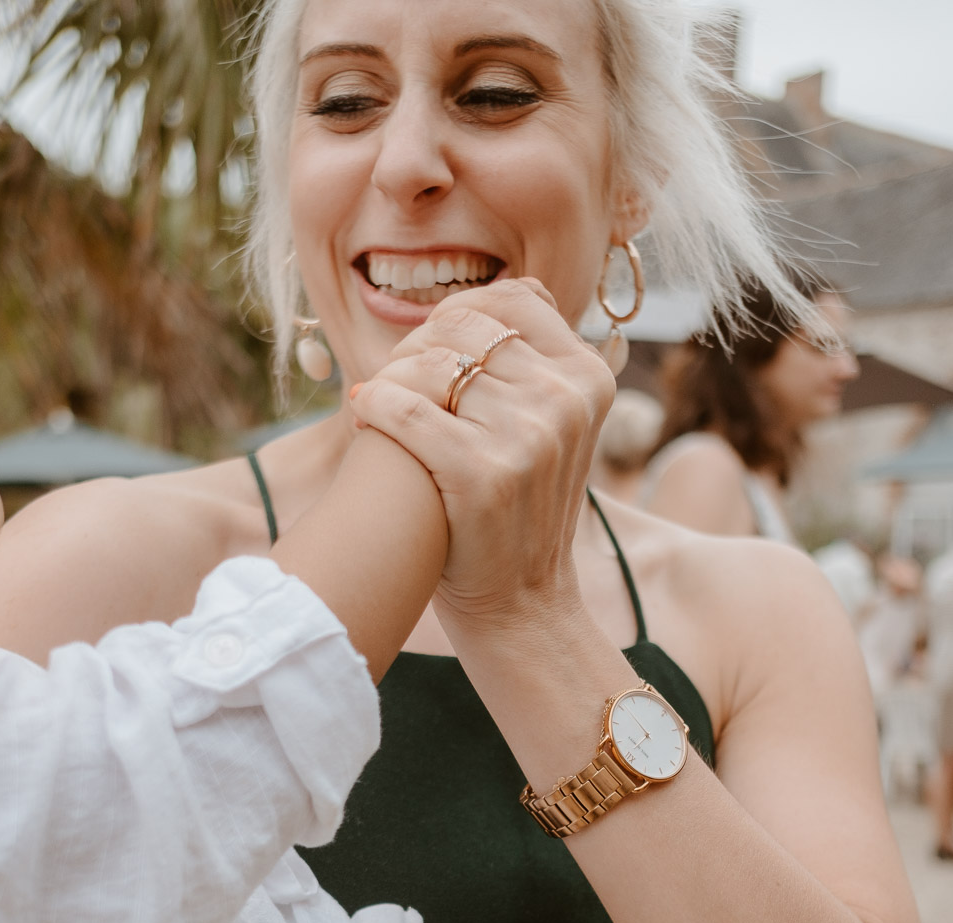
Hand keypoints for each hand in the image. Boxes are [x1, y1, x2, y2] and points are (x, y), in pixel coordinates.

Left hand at [349, 279, 613, 630]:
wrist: (521, 602)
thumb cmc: (518, 505)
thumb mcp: (551, 426)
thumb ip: (534, 361)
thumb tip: (506, 290)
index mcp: (589, 377)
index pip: (513, 298)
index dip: (459, 315)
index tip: (433, 350)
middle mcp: (567, 399)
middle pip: (464, 326)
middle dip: (416, 346)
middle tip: (394, 379)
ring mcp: (530, 435)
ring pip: (430, 363)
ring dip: (390, 376)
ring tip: (377, 402)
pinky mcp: (483, 471)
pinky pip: (406, 407)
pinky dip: (373, 405)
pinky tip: (362, 415)